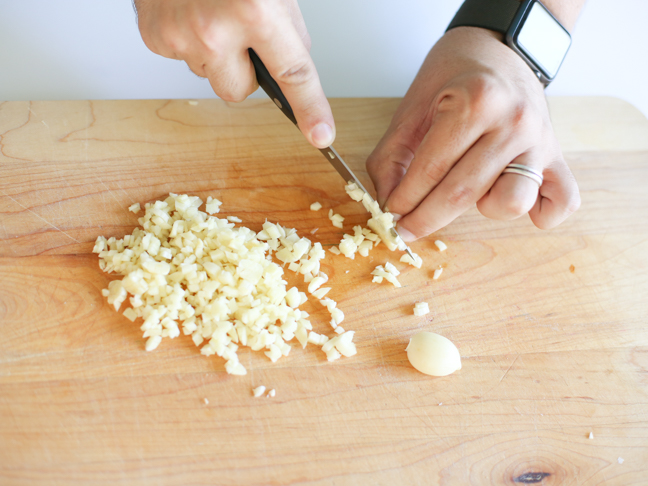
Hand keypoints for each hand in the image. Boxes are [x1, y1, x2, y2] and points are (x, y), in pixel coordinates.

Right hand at [134, 0, 334, 147]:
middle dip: (245, 73)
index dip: (310, 107)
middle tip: (241, 37)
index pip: (292, 73)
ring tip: (211, 14)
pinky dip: (190, 43)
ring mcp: (179, 37)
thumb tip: (290, 67)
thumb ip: (287, 29)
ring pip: (209, 76)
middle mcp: (214, 30)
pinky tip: (190, 14)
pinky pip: (183, 60)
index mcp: (253, 11)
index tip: (321, 134)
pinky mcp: (154, 37)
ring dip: (216, 56)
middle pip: (238, 92)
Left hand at [366, 27, 579, 241]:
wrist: (497, 47)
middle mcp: (513, 121)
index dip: (404, 201)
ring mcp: (540, 141)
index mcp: (476, 101)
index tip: (390, 216)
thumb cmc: (452, 77)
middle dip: (426, 218)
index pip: (431, 170)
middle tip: (406, 228)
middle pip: (463, 193)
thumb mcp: (411, 108)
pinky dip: (540, 214)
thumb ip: (391, 159)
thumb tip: (388, 207)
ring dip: (483, 209)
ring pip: (511, 202)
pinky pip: (562, 201)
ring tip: (467, 190)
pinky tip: (508, 199)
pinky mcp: (557, 156)